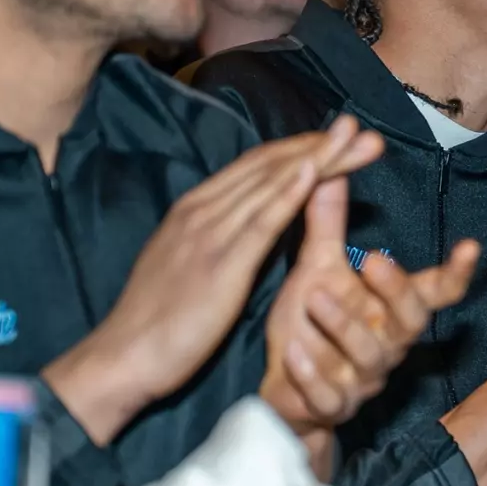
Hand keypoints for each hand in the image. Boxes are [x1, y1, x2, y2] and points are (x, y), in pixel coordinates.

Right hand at [42, 118, 383, 444]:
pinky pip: (260, 223)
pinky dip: (289, 193)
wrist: (124, 358)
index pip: (257, 166)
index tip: (340, 137)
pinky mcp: (220, 265)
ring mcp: (209, 234)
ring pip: (272, 184)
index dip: (301, 148)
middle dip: (320, 145)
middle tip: (362, 127)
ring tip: (358, 140)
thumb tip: (255, 219)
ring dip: (320, 159)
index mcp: (197, 209)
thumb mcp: (193, 263)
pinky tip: (315, 173)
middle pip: (271, 166)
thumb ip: (223, 236)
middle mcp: (202, 210)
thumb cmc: (162, 319)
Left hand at [261, 175, 479, 433]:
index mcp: (391, 309)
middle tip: (374, 259)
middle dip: (396, 291)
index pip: (436, 293)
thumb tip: (334, 162)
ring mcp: (364, 379)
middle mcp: (388, 344)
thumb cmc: (311, 323)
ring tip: (315, 297)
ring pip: (369, 357)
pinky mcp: (333, 405)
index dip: (456, 273)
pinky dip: (312, 374)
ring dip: (344, 326)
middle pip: (411, 322)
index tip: (470, 246)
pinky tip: (294, 351)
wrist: (286, 390)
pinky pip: (331, 395)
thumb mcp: (318, 268)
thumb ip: (328, 222)